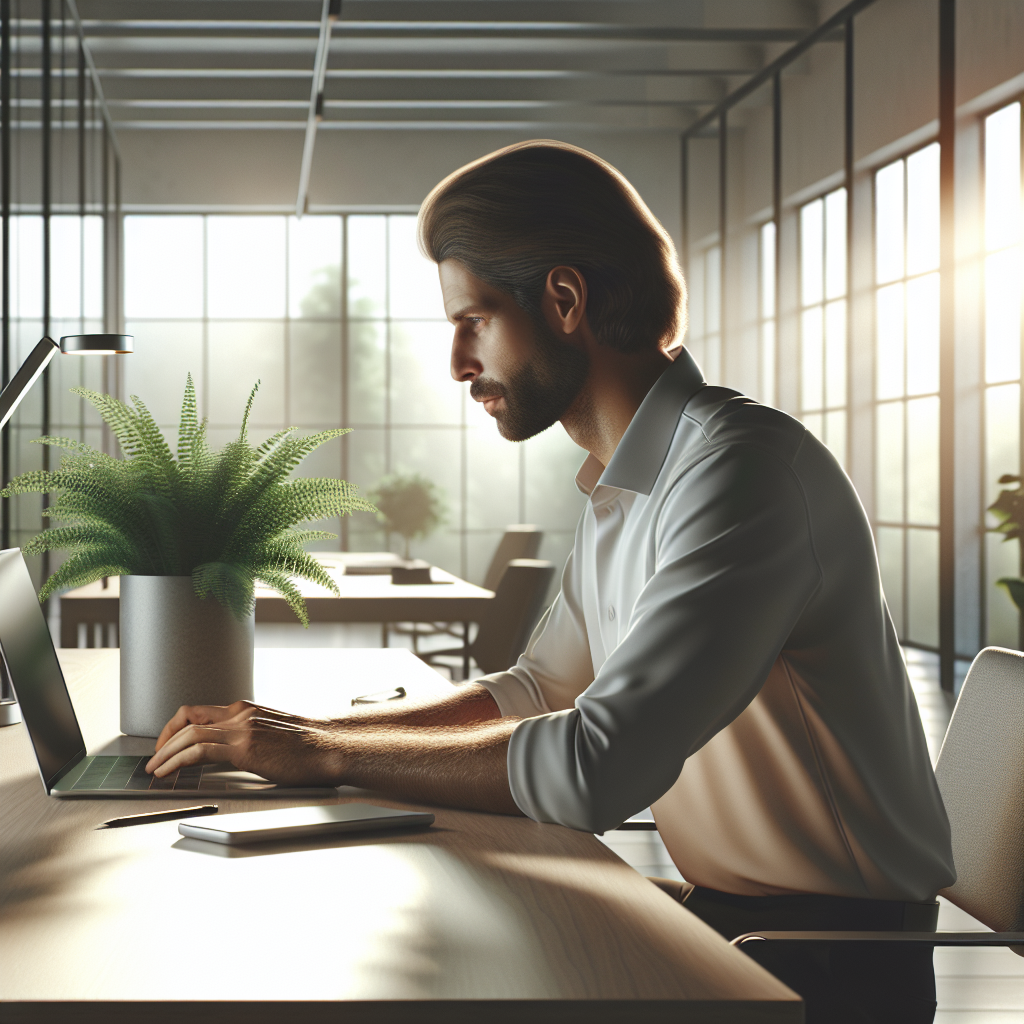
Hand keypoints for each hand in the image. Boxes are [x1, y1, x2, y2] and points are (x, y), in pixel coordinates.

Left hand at [147, 701, 342, 786]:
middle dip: (164, 740)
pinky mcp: (245, 747)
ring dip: (165, 753)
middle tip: (154, 759)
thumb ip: (250, 738)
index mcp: (246, 709)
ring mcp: (242, 728)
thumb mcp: (273, 734)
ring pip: (188, 733)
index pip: (200, 711)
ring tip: (155, 770)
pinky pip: (199, 750)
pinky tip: (169, 773)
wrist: (330, 747)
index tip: (168, 744)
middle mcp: (241, 713)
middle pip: (187, 718)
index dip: (176, 727)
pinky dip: (177, 761)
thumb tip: (232, 755)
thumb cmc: (309, 746)